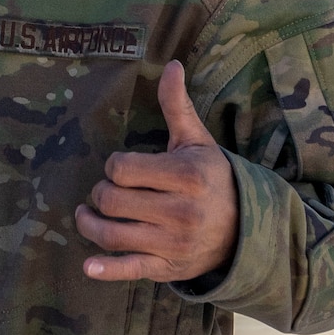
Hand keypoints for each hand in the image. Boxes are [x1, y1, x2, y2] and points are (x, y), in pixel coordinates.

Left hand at [77, 61, 237, 283]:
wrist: (247, 229)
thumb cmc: (213, 178)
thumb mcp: (196, 141)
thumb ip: (177, 105)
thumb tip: (171, 65)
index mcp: (185, 176)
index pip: (122, 169)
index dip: (113, 167)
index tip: (120, 168)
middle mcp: (180, 212)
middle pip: (112, 201)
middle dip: (100, 194)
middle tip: (105, 192)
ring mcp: (174, 243)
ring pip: (113, 235)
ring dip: (90, 224)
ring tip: (86, 216)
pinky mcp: (168, 267)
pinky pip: (131, 270)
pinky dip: (106, 269)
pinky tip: (87, 266)